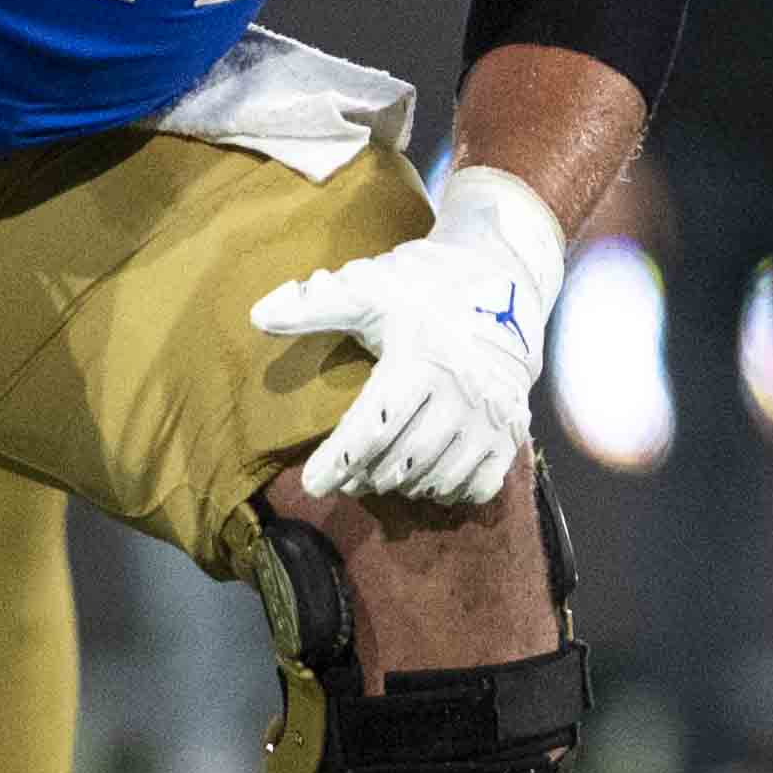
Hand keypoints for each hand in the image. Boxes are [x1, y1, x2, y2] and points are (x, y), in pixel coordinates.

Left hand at [251, 165, 571, 512]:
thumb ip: (315, 306)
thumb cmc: (426, 288)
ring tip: (380, 475)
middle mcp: (461, 394)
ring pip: (438, 477)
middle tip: (345, 477)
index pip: (372, 430)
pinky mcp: (514, 429)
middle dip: (364, 477)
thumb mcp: (371, 287)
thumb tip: (258, 316)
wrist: (508, 282)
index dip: (337, 464)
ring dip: (403, 485)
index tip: (312, 485)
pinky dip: (450, 490)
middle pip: (400, 461)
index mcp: (420, 362)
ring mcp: (492, 416)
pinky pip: (481, 484)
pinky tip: (429, 478)